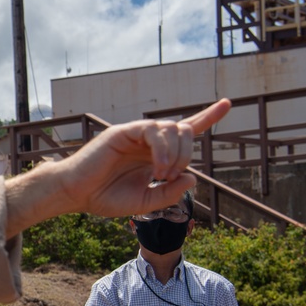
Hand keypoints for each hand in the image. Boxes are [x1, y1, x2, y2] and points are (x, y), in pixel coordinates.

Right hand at [5, 99, 231, 235]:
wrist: (78, 194)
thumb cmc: (106, 198)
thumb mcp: (146, 202)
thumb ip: (169, 193)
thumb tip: (192, 177)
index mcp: (156, 154)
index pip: (187, 130)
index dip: (208, 116)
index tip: (227, 103)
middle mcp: (149, 141)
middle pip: (186, 130)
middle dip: (189, 152)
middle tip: (171, 177)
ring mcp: (137, 134)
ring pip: (174, 128)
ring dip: (176, 154)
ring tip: (162, 175)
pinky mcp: (124, 131)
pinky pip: (154, 130)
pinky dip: (163, 149)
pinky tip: (158, 168)